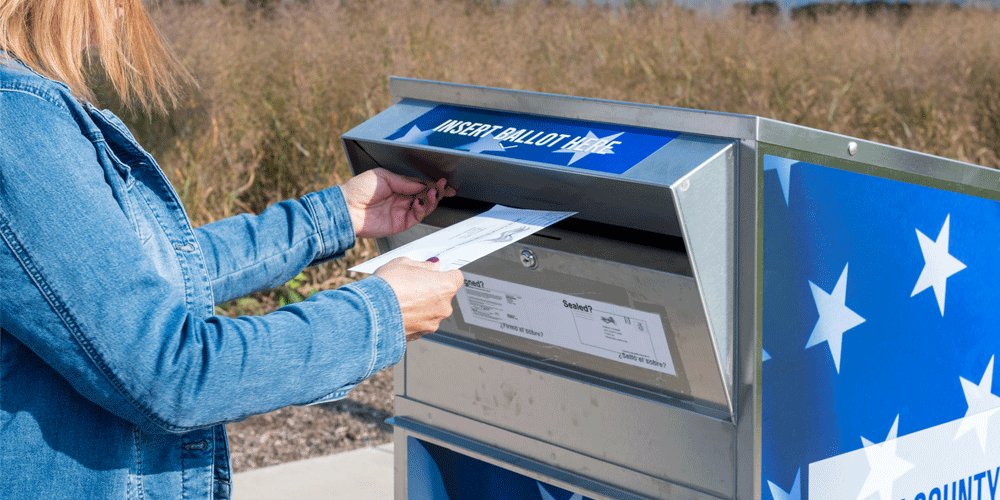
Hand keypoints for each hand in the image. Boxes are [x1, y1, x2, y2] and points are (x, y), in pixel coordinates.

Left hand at [341, 168, 455, 238]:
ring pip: (424, 207)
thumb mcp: (382, 176)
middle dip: (437, 192)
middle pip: (425, 197)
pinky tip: (419, 203)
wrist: (346, 208)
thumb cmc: (358, 190)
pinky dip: (421, 210)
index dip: (433, 184)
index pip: (420, 185)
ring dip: (431, 200)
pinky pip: (415, 217)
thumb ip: (404, 181)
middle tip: (444, 188)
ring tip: (432, 194)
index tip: (443, 182)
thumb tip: (420, 184)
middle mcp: (401, 199)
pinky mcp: (399, 224)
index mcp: (397, 186)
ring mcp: (401, 212)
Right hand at [374, 257, 463, 340]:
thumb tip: (431, 265)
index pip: (456, 276)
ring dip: (423, 305)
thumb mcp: (404, 263)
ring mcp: (432, 323)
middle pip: (444, 294)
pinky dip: (414, 317)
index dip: (445, 273)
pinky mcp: (420, 334)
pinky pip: (421, 322)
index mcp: (445, 286)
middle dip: (432, 289)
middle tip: (413, 283)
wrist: (370, 313)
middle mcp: (443, 307)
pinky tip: (400, 310)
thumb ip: (424, 265)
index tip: (436, 272)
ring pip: (433, 310)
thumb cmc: (387, 287)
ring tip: (403, 298)